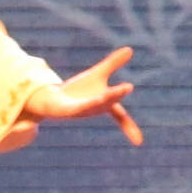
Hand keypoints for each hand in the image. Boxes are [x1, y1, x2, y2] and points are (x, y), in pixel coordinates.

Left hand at [29, 46, 143, 146]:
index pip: (120, 116)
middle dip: (116, 95)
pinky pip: (76, 108)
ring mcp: (80, 110)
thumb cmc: (78, 90)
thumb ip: (113, 64)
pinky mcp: (67, 110)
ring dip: (101, 100)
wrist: (53, 98)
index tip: (139, 142)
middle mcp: (94, 108)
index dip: (129, 127)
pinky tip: (87, 101)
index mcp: (104, 103)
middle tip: (128, 87)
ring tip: (108, 93)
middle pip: (108, 102)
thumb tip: (130, 49)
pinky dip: (82, 105)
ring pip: (93, 105)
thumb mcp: (98, 74)